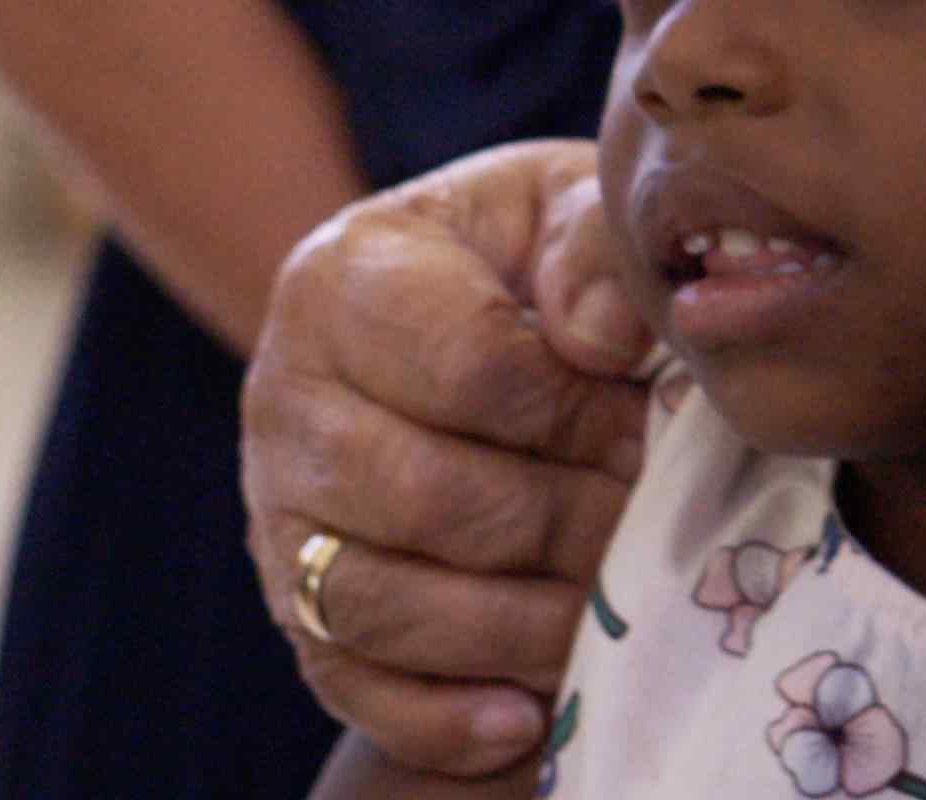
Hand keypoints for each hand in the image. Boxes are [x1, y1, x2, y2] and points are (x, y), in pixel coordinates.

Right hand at [245, 139, 654, 776]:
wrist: (462, 312)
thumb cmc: (534, 259)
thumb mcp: (570, 207)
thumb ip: (594, 242)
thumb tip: (601, 336)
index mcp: (346, 273)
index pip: (467, 366)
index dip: (576, 411)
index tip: (648, 422)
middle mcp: (284, 392)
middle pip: (427, 497)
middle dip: (564, 525)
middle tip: (648, 522)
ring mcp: (277, 508)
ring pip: (381, 602)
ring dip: (517, 627)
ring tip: (607, 610)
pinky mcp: (292, 602)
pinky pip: (351, 684)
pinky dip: (442, 717)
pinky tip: (525, 717)